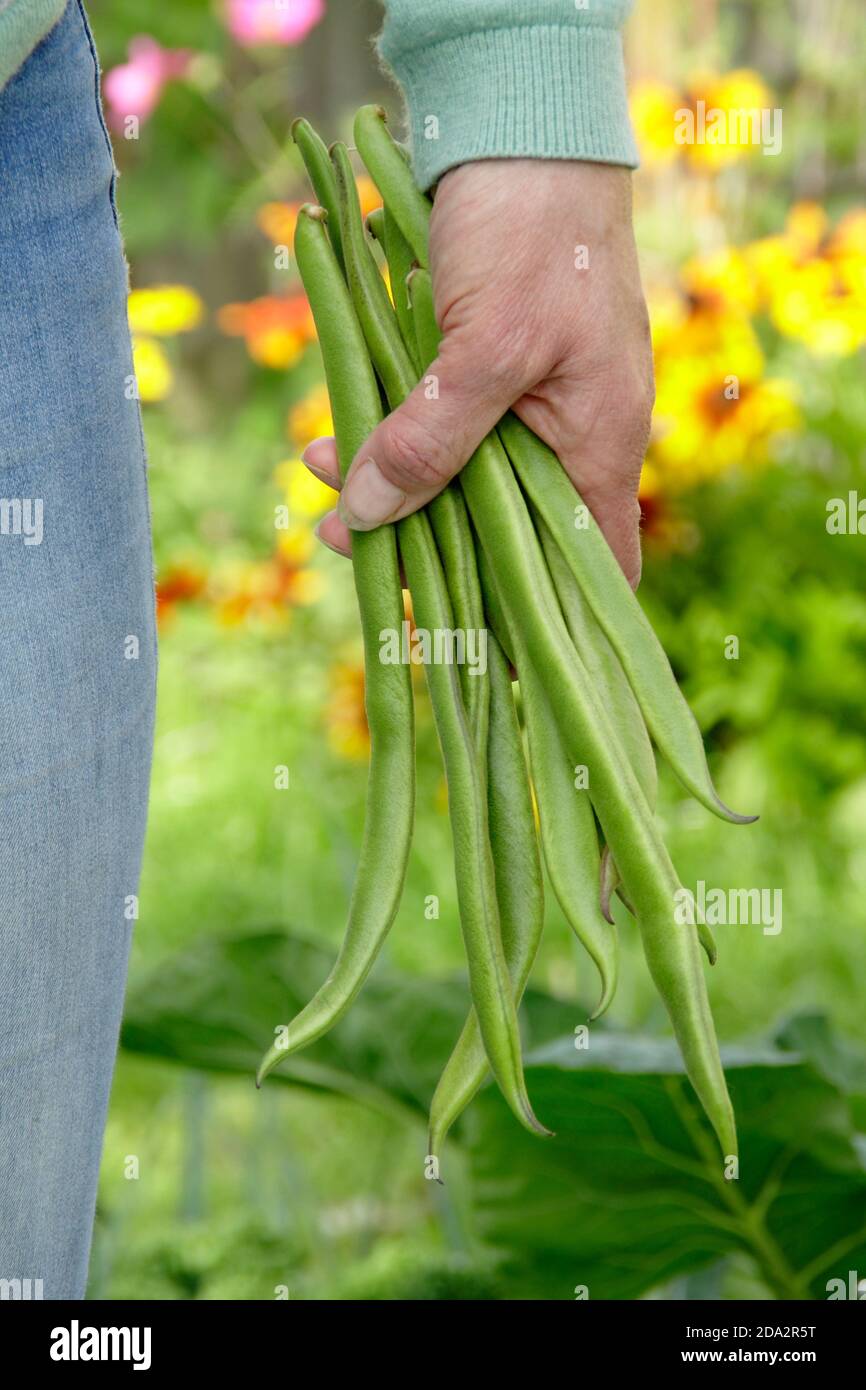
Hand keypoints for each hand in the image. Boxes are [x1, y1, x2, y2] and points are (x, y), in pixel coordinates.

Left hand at [306, 158, 653, 586]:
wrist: (523, 129)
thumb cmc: (532, 230)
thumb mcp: (482, 343)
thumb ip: (430, 436)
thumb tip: (368, 516)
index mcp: (599, 448)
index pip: (594, 571)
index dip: (549, 627)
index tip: (489, 663)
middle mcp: (571, 442)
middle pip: (505, 536)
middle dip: (428, 550)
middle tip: (352, 549)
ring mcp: (529, 410)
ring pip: (460, 485)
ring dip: (390, 491)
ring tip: (320, 479)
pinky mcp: (487, 378)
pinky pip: (439, 434)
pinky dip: (390, 442)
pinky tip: (334, 438)